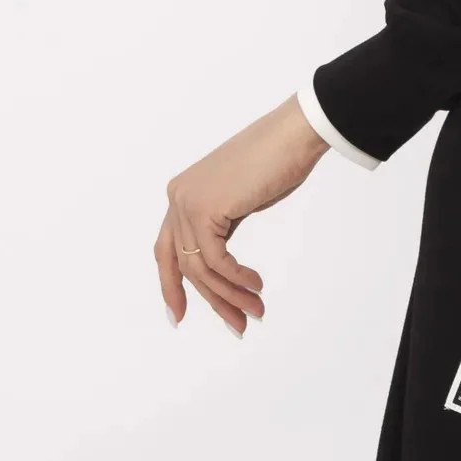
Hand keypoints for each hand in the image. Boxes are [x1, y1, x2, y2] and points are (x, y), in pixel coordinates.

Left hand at [156, 95, 331, 334]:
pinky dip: (236, 279)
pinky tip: (255, 286)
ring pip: (200, 267)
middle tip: (238, 325)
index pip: (166, 250)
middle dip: (211, 300)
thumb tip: (223, 262)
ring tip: (255, 311)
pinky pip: (216, 260)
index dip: (171, 287)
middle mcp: (178, 198)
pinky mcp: (204, 209)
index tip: (179, 316)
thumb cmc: (278, 160)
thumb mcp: (241, 199)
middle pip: (183, 265)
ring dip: (230, 295)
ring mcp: (187, 202)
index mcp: (183, 194)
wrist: (293, 134)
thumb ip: (223, 224)